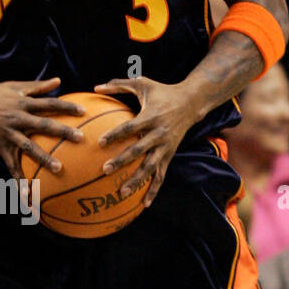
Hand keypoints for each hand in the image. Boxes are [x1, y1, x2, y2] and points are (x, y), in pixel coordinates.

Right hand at [0, 77, 84, 178]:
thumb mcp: (13, 87)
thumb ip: (37, 86)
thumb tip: (58, 80)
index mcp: (23, 103)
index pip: (49, 103)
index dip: (66, 107)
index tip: (83, 111)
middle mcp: (17, 118)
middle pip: (44, 125)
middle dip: (63, 131)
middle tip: (81, 138)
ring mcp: (8, 133)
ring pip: (29, 147)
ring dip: (44, 158)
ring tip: (59, 169)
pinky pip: (10, 165)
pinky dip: (18, 179)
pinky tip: (27, 194)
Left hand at [95, 76, 198, 206]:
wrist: (192, 102)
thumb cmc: (163, 92)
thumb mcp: (143, 83)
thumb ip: (119, 84)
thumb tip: (95, 86)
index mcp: (151, 116)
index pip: (130, 128)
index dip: (116, 135)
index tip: (100, 142)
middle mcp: (159, 134)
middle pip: (139, 150)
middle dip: (122, 160)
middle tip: (105, 170)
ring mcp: (165, 146)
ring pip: (150, 167)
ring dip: (136, 181)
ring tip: (121, 193)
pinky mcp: (170, 155)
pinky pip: (161, 175)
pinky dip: (154, 191)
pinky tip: (143, 204)